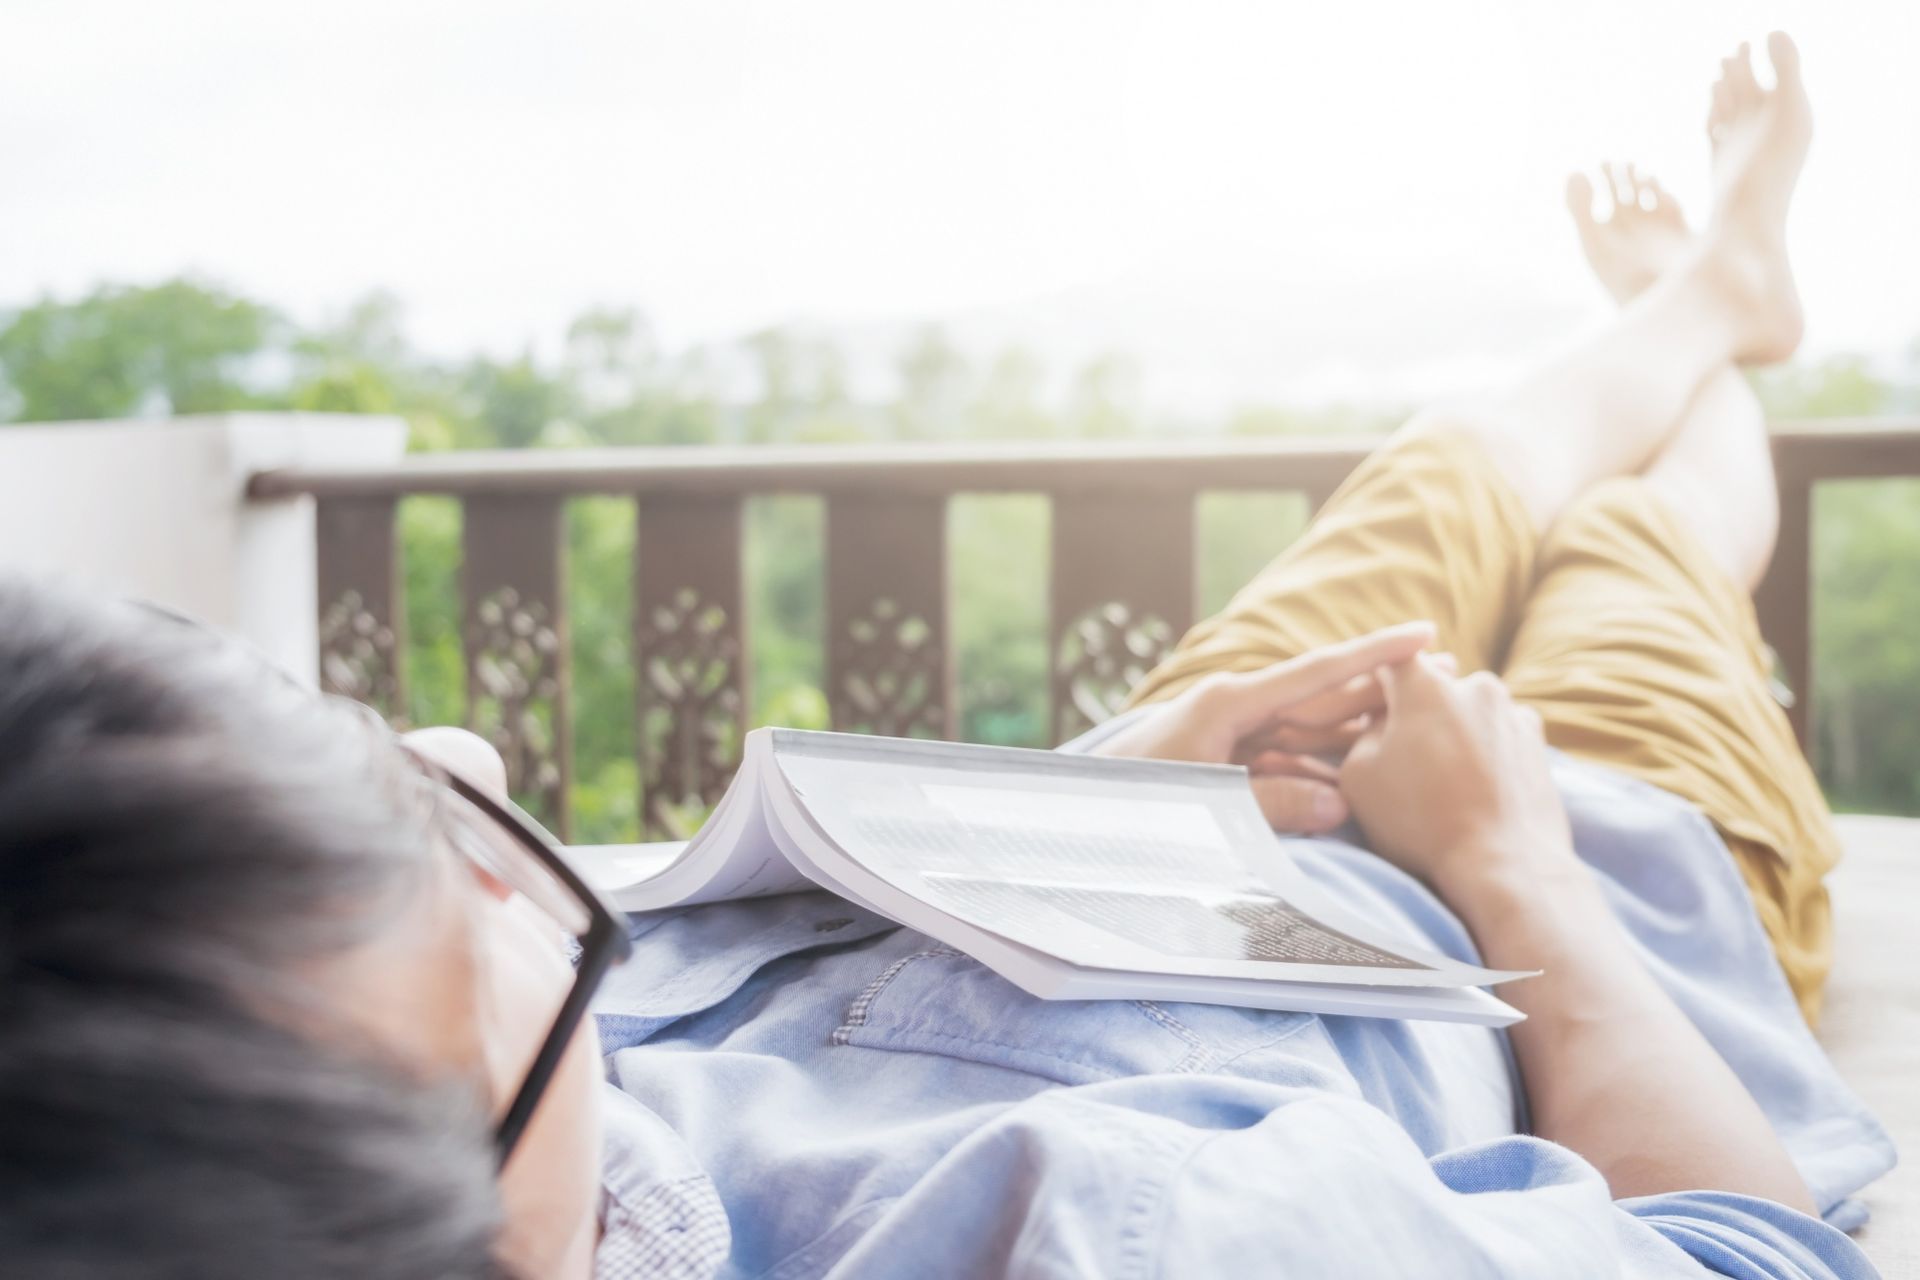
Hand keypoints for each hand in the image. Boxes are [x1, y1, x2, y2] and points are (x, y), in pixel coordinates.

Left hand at [1092, 621, 1435, 831]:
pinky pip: (1288, 764)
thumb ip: (1268, 806)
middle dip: (1381, 686)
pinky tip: (1365, 775)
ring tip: (1420, 718)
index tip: (1422, 632)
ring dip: (1361, 728)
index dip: (1372, 653)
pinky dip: (1326, 770)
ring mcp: (1231, 737)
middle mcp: (1234, 710)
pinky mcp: (1226, 765)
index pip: (1316, 672)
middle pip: (1323, 696)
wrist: (1068, 817)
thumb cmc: (1126, 807)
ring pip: (1311, 733)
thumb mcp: (1198, 805)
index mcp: (1228, 702)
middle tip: (1446, 674)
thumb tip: (1338, 806)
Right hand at [1338, 655, 1573, 899]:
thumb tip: (1381, 719)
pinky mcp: (1539, 742)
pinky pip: (1500, 736)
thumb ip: (1364, 732)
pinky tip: (1477, 790)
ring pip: (1471, 712)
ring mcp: (1513, 712)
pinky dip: (1486, 753)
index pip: (1392, 659)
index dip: (1378, 681)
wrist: (1504, 863)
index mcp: (1425, 686)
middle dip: (1419, 714)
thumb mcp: (1359, 776)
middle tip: (1406, 758)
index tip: (1372, 704)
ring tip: (1446, 782)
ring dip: (1456, 734)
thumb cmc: (1421, 821)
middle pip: (1436, 688)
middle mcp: (1475, 686)